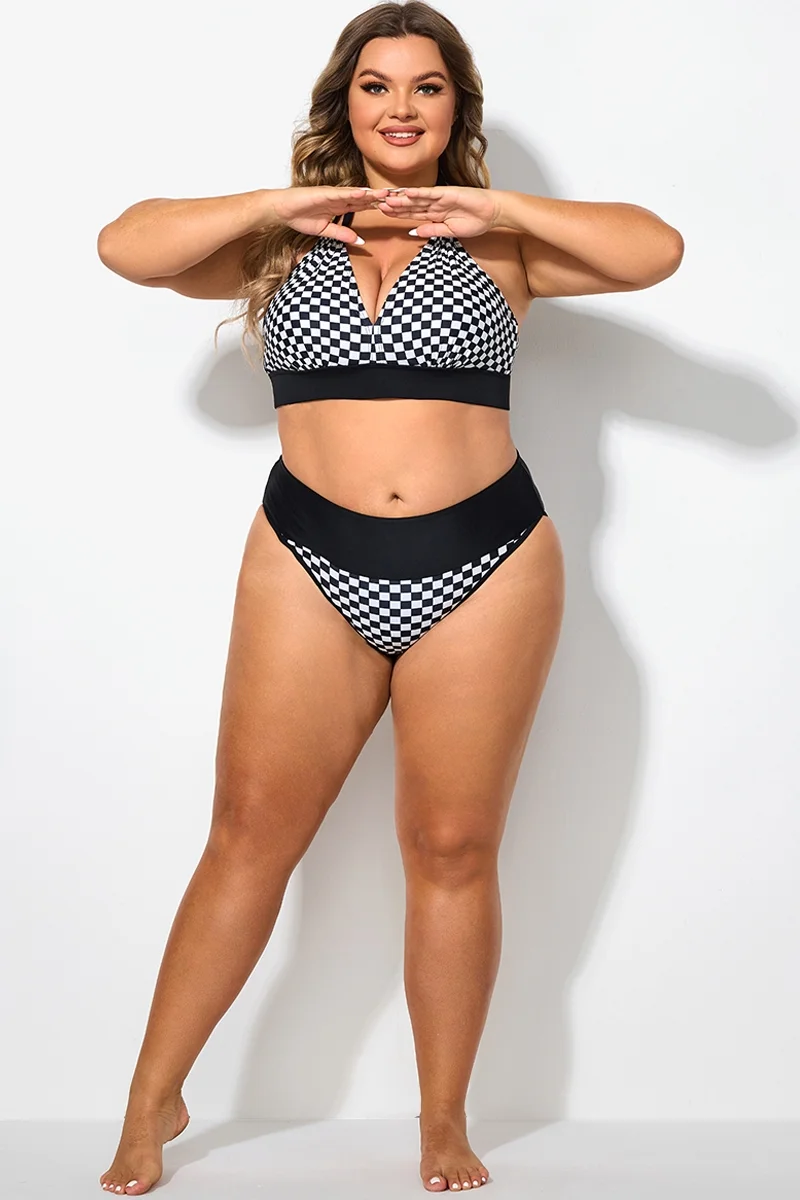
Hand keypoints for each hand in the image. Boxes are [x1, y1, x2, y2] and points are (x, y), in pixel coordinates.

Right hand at [270, 186, 390, 243]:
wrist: (282, 210)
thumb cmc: (300, 217)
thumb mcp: (326, 231)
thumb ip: (342, 234)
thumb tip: (359, 240)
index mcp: (342, 207)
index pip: (366, 207)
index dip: (381, 207)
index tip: (397, 209)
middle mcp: (341, 198)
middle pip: (367, 199)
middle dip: (383, 198)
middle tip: (401, 198)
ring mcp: (334, 195)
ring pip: (358, 194)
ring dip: (373, 194)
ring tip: (389, 194)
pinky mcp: (324, 193)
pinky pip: (341, 194)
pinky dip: (354, 193)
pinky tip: (366, 194)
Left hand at [373, 185, 500, 237]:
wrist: (492, 213)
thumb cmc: (475, 221)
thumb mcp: (449, 231)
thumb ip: (431, 230)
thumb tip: (413, 232)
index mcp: (435, 214)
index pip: (412, 214)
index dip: (397, 214)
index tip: (383, 214)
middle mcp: (435, 204)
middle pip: (410, 205)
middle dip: (394, 206)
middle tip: (376, 204)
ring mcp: (440, 198)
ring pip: (417, 199)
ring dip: (401, 199)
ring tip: (386, 200)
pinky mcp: (448, 193)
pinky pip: (430, 193)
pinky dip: (418, 193)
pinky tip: (406, 193)